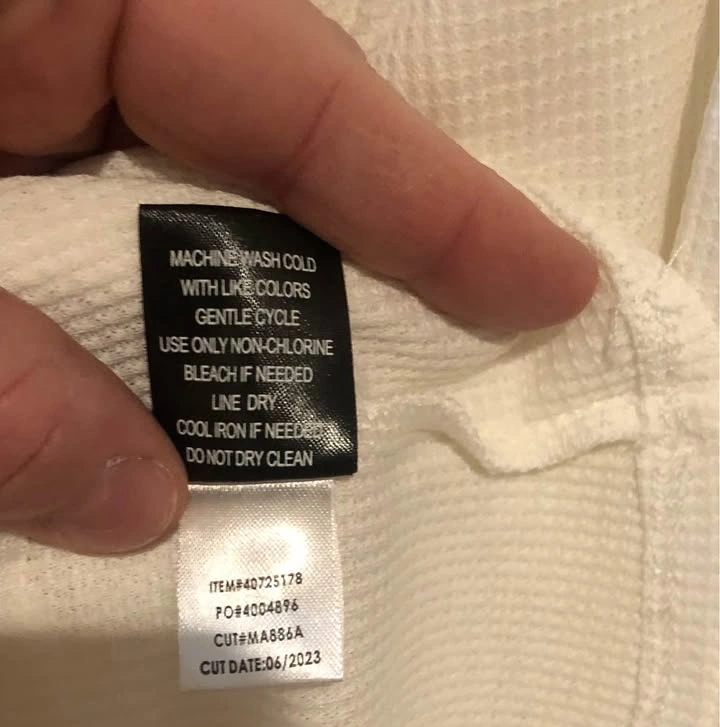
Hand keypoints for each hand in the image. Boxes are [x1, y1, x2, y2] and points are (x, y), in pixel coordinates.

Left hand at [0, 0, 597, 554]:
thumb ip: (2, 375)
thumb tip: (136, 500)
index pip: (287, 80)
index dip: (427, 189)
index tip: (541, 284)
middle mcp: (39, 55)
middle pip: (242, 166)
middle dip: (325, 287)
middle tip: (424, 398)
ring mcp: (3, 141)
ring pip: (152, 247)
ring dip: (209, 360)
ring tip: (284, 464)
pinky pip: (74, 290)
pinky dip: (113, 372)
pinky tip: (144, 446)